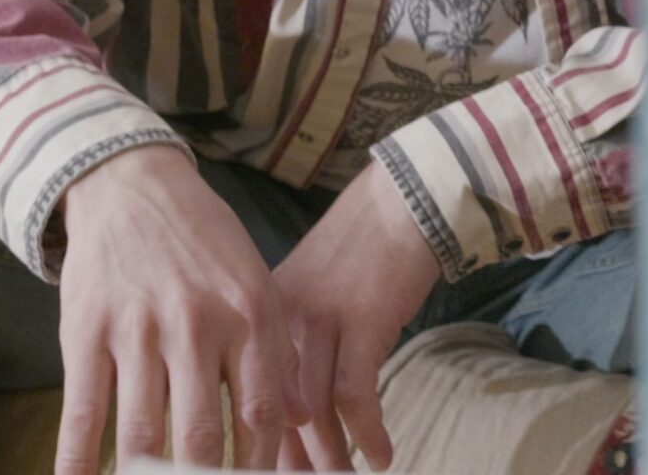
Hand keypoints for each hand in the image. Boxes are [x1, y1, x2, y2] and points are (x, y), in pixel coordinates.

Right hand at [56, 144, 299, 471]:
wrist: (134, 186)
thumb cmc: (204, 245)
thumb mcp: (256, 284)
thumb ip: (269, 353)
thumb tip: (287, 424)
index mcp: (250, 315)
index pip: (259, 413)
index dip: (258, 467)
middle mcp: (197, 326)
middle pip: (201, 434)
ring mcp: (138, 330)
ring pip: (142, 431)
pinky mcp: (87, 333)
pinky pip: (82, 411)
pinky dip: (77, 461)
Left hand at [275, 158, 442, 469]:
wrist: (403, 200)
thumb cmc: (362, 248)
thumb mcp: (312, 291)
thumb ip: (293, 341)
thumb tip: (292, 409)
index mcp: (259, 314)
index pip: (244, 392)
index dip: (252, 439)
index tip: (261, 471)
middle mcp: (281, 320)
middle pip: (272, 408)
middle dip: (285, 460)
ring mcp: (321, 320)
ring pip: (311, 411)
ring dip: (329, 456)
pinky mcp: (363, 321)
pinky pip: (356, 394)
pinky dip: (368, 432)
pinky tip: (381, 455)